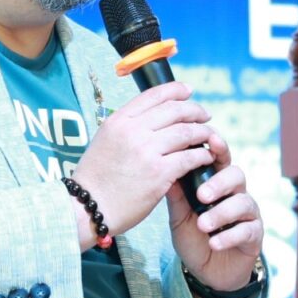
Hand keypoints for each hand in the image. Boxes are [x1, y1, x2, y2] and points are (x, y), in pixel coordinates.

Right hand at [70, 81, 218, 247]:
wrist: (88, 208)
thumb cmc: (96, 179)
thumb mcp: (104, 141)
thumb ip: (126, 128)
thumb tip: (151, 118)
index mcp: (118, 121)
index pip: (153, 95)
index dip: (175, 90)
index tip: (188, 91)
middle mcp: (132, 131)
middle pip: (174, 110)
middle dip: (195, 110)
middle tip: (205, 116)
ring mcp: (146, 151)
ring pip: (187, 132)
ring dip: (203, 132)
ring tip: (209, 137)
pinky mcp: (159, 173)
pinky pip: (190, 157)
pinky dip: (202, 155)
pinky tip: (205, 157)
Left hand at [166, 133, 263, 297]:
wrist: (206, 271)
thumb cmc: (193, 236)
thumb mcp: (179, 216)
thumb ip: (176, 195)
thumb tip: (163, 167)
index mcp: (216, 183)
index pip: (219, 160)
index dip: (218, 147)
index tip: (211, 140)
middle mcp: (236, 194)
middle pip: (236, 175)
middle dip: (219, 182)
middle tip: (202, 195)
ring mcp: (248, 214)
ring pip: (244, 202)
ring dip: (222, 213)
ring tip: (203, 224)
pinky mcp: (254, 236)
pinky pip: (248, 230)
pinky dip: (229, 236)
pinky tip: (214, 242)